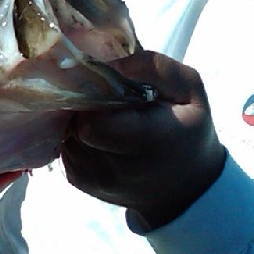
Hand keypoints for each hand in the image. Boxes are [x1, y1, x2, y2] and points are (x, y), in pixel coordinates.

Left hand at [61, 50, 225, 229]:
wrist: (182, 188)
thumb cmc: (187, 130)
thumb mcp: (189, 88)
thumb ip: (150, 67)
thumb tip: (105, 65)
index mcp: (147, 143)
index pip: (94, 122)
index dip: (93, 96)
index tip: (107, 87)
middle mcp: (114, 168)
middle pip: (76, 122)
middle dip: (87, 105)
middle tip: (111, 102)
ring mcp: (91, 177)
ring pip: (67, 130)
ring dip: (82, 119)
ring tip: (110, 120)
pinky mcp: (76, 180)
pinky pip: (65, 144)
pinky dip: (78, 135)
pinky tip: (101, 135)